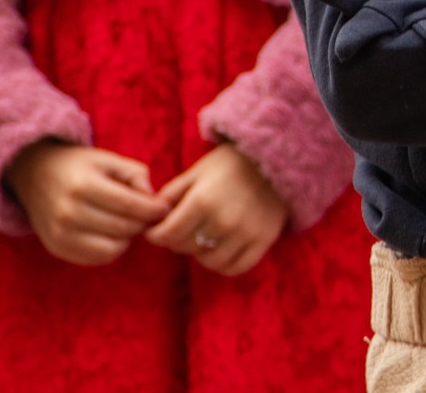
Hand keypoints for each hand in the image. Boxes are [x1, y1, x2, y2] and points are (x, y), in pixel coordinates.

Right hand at [4, 141, 165, 265]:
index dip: (153, 209)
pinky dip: (112, 248)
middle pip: (123, 228)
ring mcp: (60, 233)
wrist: (35, 174)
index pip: (129, 205)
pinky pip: (96, 258)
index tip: (164, 208)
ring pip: (112, 248)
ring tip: (129, 222)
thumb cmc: (79, 166)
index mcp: (83, 185)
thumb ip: (135, 175)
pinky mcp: (57, 248)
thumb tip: (154, 201)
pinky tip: (112, 233)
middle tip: (148, 215)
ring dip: (128, 237)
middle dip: (143, 223)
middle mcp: (68, 212)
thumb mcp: (108, 159)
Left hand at [143, 143, 288, 277]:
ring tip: (201, 238)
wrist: (274, 158)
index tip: (155, 231)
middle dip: (176, 240)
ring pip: (209, 261)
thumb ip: (171, 194)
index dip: (155, 235)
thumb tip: (151, 215)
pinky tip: (219, 249)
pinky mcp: (263, 241)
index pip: (167, 235)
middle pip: (186, 248)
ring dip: (200, 252)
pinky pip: (235, 267)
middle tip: (179, 230)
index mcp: (202, 201)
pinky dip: (223, 263)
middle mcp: (222, 221)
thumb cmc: (230, 163)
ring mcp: (244, 233)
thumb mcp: (196, 172)